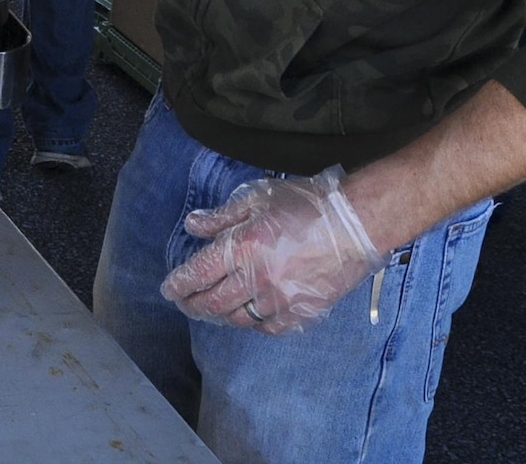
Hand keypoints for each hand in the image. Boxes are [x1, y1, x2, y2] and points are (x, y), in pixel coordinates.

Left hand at [159, 167, 386, 333]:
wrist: (357, 223)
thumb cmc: (307, 203)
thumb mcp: (257, 199)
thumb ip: (221, 217)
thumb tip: (192, 226)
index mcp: (243, 247)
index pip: (199, 274)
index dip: (179, 285)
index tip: (168, 290)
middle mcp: (257, 278)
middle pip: (213, 303)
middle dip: (193, 304)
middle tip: (184, 302)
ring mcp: (281, 299)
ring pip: (238, 319)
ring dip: (220, 314)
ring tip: (213, 308)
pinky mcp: (303, 312)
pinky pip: (268, 327)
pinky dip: (253, 323)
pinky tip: (247, 315)